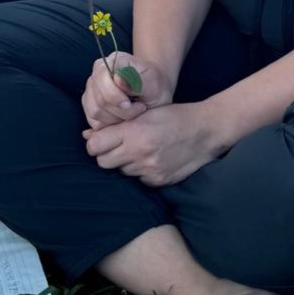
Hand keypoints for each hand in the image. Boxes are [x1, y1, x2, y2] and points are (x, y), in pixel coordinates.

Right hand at [81, 52, 173, 129]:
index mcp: (114, 60)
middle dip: (120, 111)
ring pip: (95, 112)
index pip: (102, 77)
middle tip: (139, 109)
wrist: (154, 93)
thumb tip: (118, 78)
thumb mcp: (154, 83)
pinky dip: (110, 124)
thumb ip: (137, 81)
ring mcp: (91, 88)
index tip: (130, 104)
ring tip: (133, 113)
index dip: (114, 95)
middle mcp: (98, 72)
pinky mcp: (89, 104)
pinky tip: (123, 118)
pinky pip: (94, 121)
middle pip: (99, 98)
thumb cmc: (155, 85)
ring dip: (116, 118)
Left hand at [82, 101, 227, 186]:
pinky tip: (153, 158)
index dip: (95, 142)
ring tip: (142, 149)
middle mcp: (139, 152)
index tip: (102, 139)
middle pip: (103, 162)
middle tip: (120, 145)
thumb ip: (117, 124)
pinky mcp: (158, 181)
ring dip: (126, 162)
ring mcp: (149, 169)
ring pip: (121, 171)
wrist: (206, 131)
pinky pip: (138, 179)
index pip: (95, 146)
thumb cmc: (175, 116)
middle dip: (107, 154)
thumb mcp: (146, 112)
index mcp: (135, 131)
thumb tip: (87, 136)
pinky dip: (141, 171)